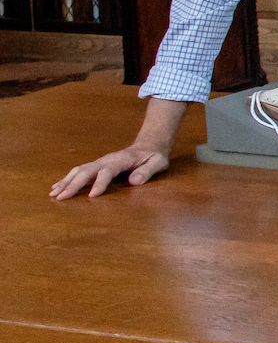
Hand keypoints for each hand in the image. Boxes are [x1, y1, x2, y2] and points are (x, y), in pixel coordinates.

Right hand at [50, 146, 170, 199]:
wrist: (148, 145)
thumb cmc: (154, 156)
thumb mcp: (158, 162)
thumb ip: (147, 171)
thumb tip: (135, 181)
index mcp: (122, 160)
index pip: (107, 171)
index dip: (100, 183)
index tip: (92, 196)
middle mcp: (107, 160)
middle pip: (87, 171)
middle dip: (73, 184)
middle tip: (61, 198)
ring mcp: (100, 162)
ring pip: (79, 171)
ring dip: (66, 182)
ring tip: (53, 194)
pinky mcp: (96, 165)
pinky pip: (79, 171)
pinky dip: (67, 179)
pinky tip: (56, 187)